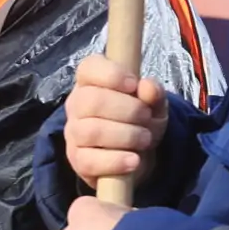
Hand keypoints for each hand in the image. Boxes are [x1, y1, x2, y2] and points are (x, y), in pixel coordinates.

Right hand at [63, 53, 167, 185]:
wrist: (135, 157)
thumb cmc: (140, 122)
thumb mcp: (154, 105)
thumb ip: (154, 93)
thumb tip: (147, 87)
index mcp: (91, 82)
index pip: (89, 68)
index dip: (111, 74)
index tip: (134, 84)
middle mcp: (76, 105)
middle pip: (92, 100)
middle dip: (128, 110)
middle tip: (147, 118)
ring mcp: (74, 133)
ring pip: (92, 131)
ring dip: (126, 136)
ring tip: (145, 139)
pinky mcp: (77, 160)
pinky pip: (90, 160)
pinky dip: (116, 161)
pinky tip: (133, 160)